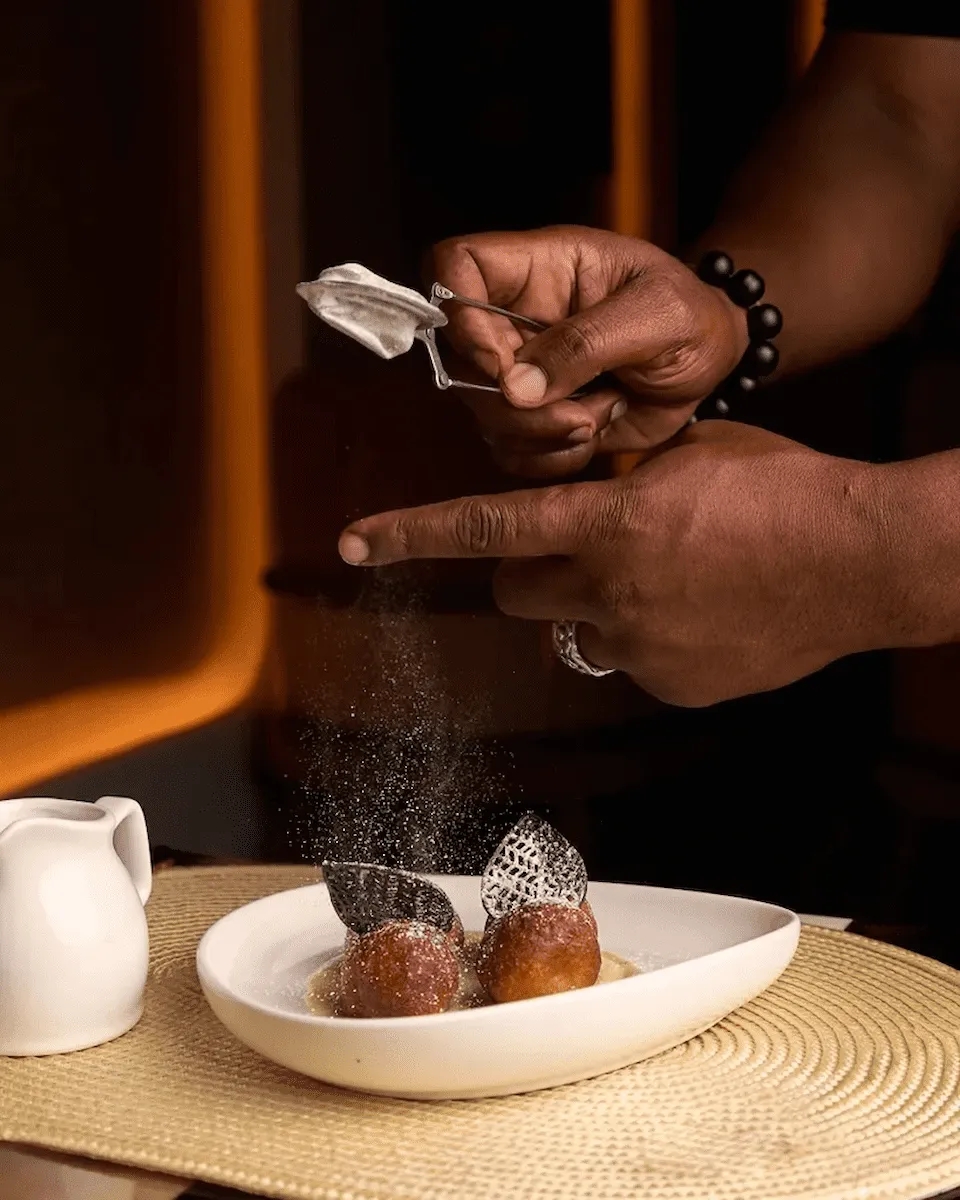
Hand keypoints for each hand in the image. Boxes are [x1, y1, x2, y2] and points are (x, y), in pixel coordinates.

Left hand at [338, 422, 889, 706]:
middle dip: (523, 573)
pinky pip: (628, 664)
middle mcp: (610, 588)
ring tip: (664, 584)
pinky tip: (699, 617)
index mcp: (609, 520)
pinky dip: (645, 642)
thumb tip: (585, 500)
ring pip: (573, 632)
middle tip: (569, 555)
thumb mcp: (688, 457)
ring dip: (592, 608)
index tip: (353, 542)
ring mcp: (640, 647)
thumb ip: (619, 479)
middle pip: (512, 591)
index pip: (484, 525)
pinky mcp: (671, 685)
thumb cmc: (784, 491)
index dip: (410, 534)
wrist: (860, 559)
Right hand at [427, 225, 747, 477]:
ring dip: (539, 434)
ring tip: (600, 417)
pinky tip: (595, 435)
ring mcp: (520, 371)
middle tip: (577, 413)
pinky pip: (511, 451)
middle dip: (514, 404)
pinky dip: (550, 458)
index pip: (454, 266)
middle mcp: (515, 317)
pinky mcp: (534, 417)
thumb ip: (586, 343)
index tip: (500, 362)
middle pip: (459, 361)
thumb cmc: (692, 317)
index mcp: (538, 268)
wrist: (713, 362)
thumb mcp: (658, 313)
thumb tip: (512, 386)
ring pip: (483, 415)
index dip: (458, 315)